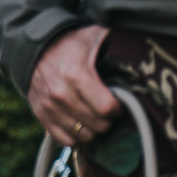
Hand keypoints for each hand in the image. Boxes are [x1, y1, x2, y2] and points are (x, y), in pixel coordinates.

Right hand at [28, 25, 120, 146]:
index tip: (118, 103)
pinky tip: (81, 124)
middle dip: (108, 120)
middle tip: (107, 110)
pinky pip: (65, 140)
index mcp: (76, 74)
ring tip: (95, 116)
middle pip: (98, 125)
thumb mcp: (94, 36)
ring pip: (83, 135)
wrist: (34, 47)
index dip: (118, 109)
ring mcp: (49, 106)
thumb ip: (116, 44)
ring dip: (94, 129)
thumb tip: (141, 53)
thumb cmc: (70, 43)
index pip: (107, 109)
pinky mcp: (40, 115)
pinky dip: (76, 136)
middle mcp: (60, 93)